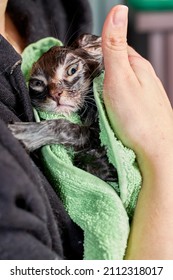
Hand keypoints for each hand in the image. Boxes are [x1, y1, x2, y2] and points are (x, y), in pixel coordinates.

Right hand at [102, 5, 172, 174]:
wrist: (156, 151)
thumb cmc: (137, 119)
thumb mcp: (119, 78)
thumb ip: (115, 47)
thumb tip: (118, 12)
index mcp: (137, 65)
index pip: (116, 46)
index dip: (98, 50)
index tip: (82, 59)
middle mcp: (145, 77)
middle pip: (120, 64)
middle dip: (103, 68)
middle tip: (86, 79)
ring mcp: (146, 93)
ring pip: (124, 81)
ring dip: (110, 84)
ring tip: (97, 94)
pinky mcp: (145, 108)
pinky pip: (128, 97)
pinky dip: (118, 98)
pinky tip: (113, 107)